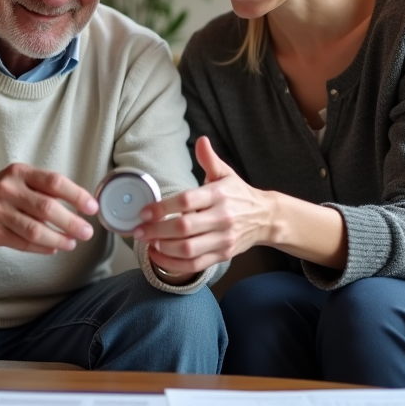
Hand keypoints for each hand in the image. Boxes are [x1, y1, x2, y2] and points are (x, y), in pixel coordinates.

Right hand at [0, 163, 96, 253]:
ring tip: (72, 243)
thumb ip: (42, 189)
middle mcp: (8, 189)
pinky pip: (23, 242)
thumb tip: (78, 206)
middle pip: (47, 207)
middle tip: (86, 232)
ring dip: (58, 238)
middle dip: (71, 222)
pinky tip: (53, 248)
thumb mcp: (17, 180)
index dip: (76, 195)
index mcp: (20, 173)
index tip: (92, 207)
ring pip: (35, 229)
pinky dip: (42, 247)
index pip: (54, 182)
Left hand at [133, 136, 275, 273]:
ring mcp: (223, 239)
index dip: (162, 208)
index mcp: (219, 195)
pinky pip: (195, 265)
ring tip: (148, 243)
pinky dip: (174, 265)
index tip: (145, 212)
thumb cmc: (239, 194)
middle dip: (157, 231)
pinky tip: (160, 257)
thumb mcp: (226, 174)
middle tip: (139, 231)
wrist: (266, 218)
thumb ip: (210, 160)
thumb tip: (201, 140)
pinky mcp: (223, 255)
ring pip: (188, 249)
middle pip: (184, 228)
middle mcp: (222, 218)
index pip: (186, 201)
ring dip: (164, 249)